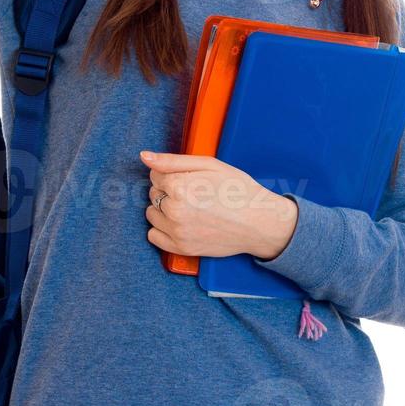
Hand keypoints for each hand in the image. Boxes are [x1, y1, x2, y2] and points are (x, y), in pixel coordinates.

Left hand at [141, 150, 297, 259]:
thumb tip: (144, 156)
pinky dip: (162, 229)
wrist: (259, 222)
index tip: (190, 179)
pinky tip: (181, 223)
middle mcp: (174, 211)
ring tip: (189, 208)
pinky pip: (154, 237)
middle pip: (153, 194)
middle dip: (168, 191)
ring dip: (164, 209)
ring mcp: (177, 232)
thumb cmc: (237, 190)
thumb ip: (172, 160)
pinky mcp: (182, 248)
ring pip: (151, 214)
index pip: (155, 175)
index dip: (172, 175)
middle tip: (193, 194)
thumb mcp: (209, 165)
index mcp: (180, 186)